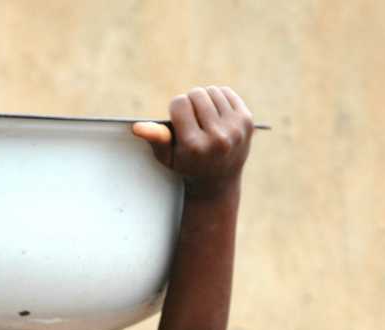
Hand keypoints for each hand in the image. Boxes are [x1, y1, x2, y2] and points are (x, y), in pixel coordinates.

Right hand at [133, 86, 253, 198]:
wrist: (219, 182)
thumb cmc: (187, 166)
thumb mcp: (167, 157)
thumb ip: (155, 139)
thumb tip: (137, 127)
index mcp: (195, 146)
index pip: (179, 103)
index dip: (175, 109)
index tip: (178, 121)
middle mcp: (217, 138)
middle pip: (196, 94)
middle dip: (190, 102)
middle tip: (191, 119)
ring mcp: (235, 129)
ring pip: (212, 91)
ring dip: (204, 100)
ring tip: (203, 117)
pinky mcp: (247, 122)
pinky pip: (227, 93)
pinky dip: (219, 99)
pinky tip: (216, 115)